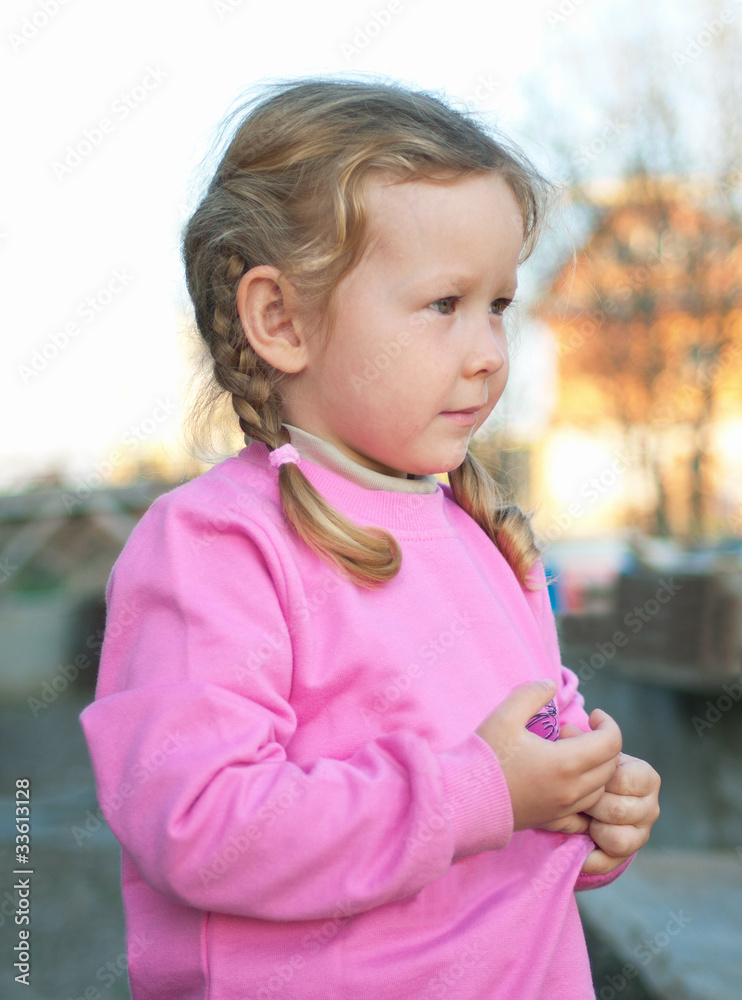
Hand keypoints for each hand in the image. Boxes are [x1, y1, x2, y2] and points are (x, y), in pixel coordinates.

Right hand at [475, 681, 621, 831]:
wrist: (463, 800)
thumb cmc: (485, 757)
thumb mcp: (505, 715)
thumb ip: (531, 693)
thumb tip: (551, 685)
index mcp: (566, 763)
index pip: (611, 743)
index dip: (609, 724)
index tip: (594, 715)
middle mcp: (572, 790)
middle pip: (611, 766)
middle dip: (602, 744)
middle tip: (573, 732)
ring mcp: (564, 809)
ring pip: (601, 788)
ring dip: (595, 768)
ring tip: (569, 753)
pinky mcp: (554, 821)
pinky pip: (586, 810)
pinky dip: (587, 793)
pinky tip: (567, 781)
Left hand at [580, 749, 660, 874]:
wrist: (596, 798)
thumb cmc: (595, 769)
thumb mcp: (591, 752)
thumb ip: (580, 740)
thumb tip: (568, 731)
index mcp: (646, 776)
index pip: (622, 779)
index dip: (597, 778)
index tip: (581, 772)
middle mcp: (651, 807)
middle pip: (617, 810)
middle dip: (590, 804)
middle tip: (572, 797)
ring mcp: (642, 833)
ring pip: (617, 838)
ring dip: (592, 828)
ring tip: (579, 817)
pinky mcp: (626, 855)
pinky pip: (609, 862)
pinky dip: (589, 857)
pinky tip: (576, 845)